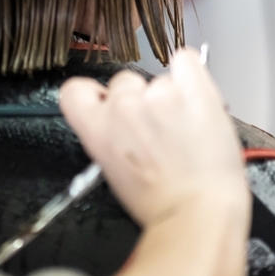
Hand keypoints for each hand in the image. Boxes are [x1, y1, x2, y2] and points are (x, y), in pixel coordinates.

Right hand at [60, 49, 247, 226]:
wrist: (199, 214)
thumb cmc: (158, 203)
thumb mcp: (111, 169)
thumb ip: (106, 134)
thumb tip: (113, 119)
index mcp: (96, 127)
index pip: (75, 89)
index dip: (93, 95)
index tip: (107, 102)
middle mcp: (122, 106)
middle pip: (123, 82)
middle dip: (139, 99)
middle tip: (158, 128)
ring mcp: (157, 96)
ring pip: (159, 79)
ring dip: (170, 96)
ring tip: (186, 128)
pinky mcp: (192, 90)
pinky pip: (186, 61)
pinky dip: (189, 73)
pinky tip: (194, 94)